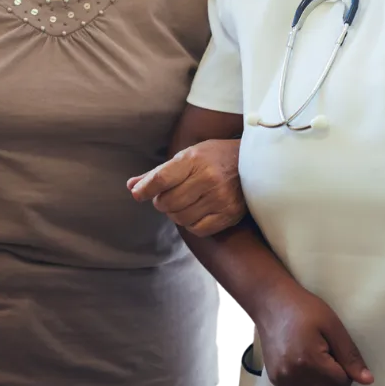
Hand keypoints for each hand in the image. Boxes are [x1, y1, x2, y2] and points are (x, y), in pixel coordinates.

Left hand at [127, 139, 245, 236]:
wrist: (253, 162)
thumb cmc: (215, 157)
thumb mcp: (188, 155)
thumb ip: (159, 173)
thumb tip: (131, 186)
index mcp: (195, 159)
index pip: (161, 179)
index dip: (145, 189)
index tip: (138, 194)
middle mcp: (208, 179)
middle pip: (167, 202)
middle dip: (162, 202)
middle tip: (169, 195)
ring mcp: (219, 198)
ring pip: (180, 218)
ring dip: (176, 213)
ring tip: (184, 202)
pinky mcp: (228, 214)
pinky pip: (197, 229)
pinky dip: (191, 224)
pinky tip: (196, 211)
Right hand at [255, 279, 373, 385]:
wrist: (271, 303)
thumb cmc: (304, 308)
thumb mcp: (332, 325)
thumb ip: (350, 355)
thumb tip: (368, 380)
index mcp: (309, 361)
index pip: (342, 383)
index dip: (345, 367)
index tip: (336, 349)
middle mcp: (293, 376)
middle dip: (334, 374)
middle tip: (324, 349)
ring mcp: (282, 380)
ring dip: (322, 381)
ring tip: (314, 355)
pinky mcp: (275, 381)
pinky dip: (308, 384)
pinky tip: (303, 362)